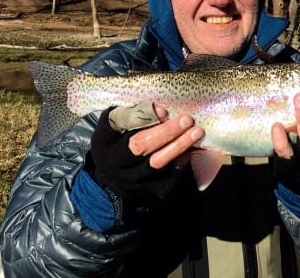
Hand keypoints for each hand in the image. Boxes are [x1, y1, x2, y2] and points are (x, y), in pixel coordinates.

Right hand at [88, 103, 203, 201]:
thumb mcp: (113, 128)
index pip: (117, 124)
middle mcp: (114, 162)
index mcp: (103, 141)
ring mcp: (130, 179)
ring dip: (178, 146)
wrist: (110, 181)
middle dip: (165, 131)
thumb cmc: (116, 144)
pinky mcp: (146, 191)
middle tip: (187, 120)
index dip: (139, 116)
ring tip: (196, 132)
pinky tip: (190, 150)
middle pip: (140, 146)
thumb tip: (159, 109)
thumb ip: (130, 114)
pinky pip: (166, 179)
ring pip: (156, 163)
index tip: (162, 109)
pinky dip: (180, 164)